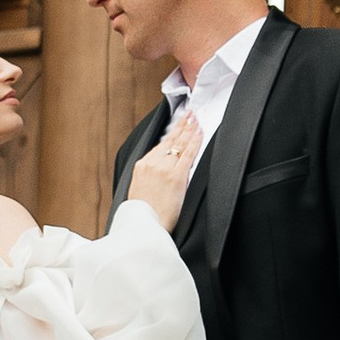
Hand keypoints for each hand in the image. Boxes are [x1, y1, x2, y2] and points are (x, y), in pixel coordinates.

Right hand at [124, 106, 204, 233]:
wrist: (143, 224)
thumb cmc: (143, 214)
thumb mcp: (139, 190)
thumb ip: (149, 177)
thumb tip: (161, 174)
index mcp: (141, 166)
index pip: (159, 146)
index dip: (171, 134)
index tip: (176, 127)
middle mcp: (151, 163)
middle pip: (169, 140)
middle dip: (181, 126)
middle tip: (189, 115)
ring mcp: (163, 168)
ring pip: (179, 144)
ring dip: (188, 129)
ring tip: (195, 119)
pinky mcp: (176, 176)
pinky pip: (187, 154)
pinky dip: (194, 141)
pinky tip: (199, 133)